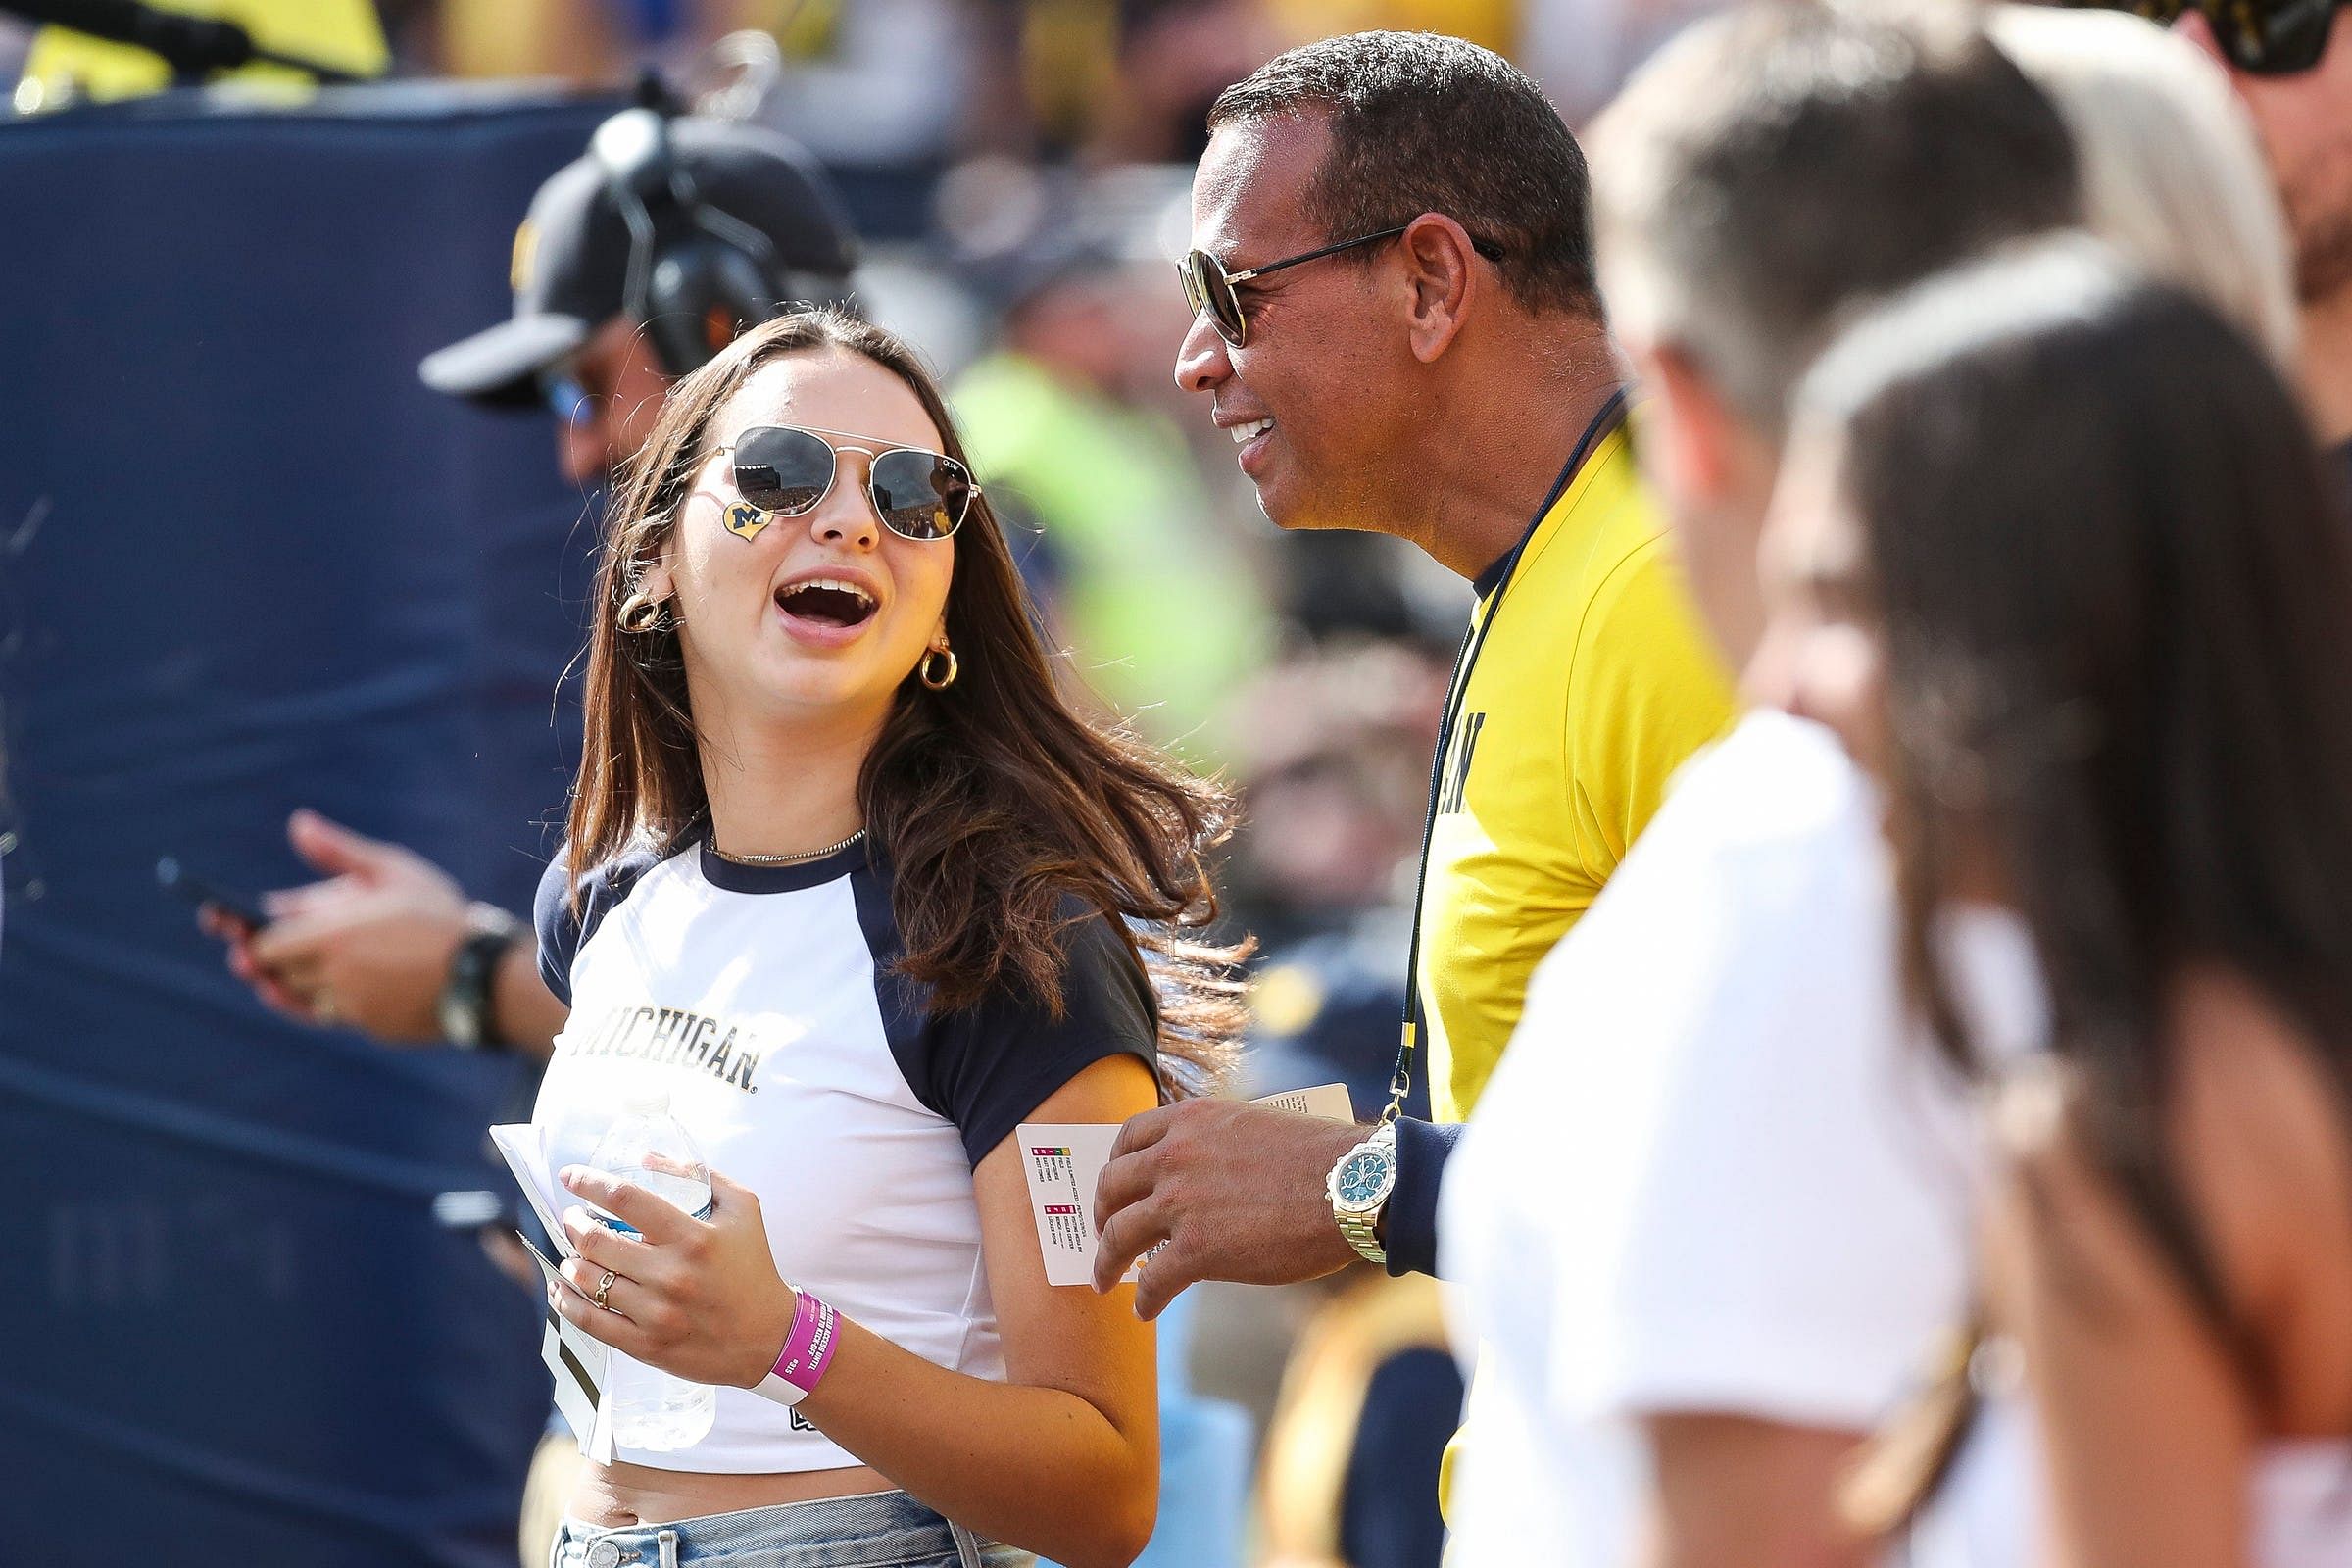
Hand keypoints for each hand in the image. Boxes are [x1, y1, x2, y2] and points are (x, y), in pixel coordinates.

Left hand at [210, 809, 473, 1040]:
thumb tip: (299, 825)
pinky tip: (341, 984)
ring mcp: (352, 1006)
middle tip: (251, 950)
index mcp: (333, 934)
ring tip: (295, 966)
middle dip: (264, 961)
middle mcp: (334, 975)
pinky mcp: (371, 1027)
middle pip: (277, 974)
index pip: (265, 945)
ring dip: (293, 982)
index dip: (243, 938)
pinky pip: (337, 1015)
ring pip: (303, 997)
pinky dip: (331, 999)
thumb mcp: (392, 871)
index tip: (229, 928)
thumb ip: (339, 853)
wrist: (487, 973)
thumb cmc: (439, 914)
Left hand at [549, 1168, 797, 1388]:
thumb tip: (647, 1159)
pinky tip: (561, 1290)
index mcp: (693, 1237)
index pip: (625, 1199)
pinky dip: (566, 1303)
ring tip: (573, 1253)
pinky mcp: (646, 1344)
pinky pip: (590, 1322)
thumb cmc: (754, 1268)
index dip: (589, 1182)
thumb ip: (700, 1175)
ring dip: (571, 1260)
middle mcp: (671, 1274)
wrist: (769, 1338)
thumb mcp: (743, 1209)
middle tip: (573, 1218)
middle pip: (597, 1240)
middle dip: (574, 1223)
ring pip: (588, 1280)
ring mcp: (656, 1313)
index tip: (571, 1176)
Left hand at [1090, 1099, 1368, 1318]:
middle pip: (1113, 1185)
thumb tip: (1213, 1175)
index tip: (1114, 1187)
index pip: (1129, 1137)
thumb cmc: (1323, 1161)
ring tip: (1105, 1280)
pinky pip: (1153, 1279)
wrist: (1353, 1187)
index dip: (1115, 1166)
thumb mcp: (1257, 1128)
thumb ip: (1222, 1145)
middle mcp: (1176, 1155)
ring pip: (1119, 1234)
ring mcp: (1181, 1202)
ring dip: (1106, 1260)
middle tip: (1103, 1234)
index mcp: (1192, 1120)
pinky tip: (1146, 1311)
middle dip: (1101, 1213)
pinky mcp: (1197, 1249)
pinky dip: (1145, 1298)